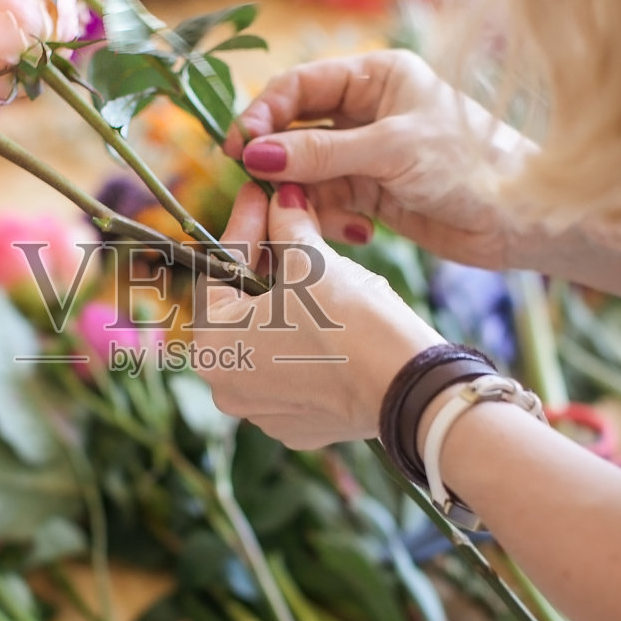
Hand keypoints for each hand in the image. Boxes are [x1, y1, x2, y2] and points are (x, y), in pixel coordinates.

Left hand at [193, 182, 440, 447]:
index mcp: (213, 345)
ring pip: (266, 340)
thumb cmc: (350, 320)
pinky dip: (304, 342)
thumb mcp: (313, 260)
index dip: (245, 225)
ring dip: (284, 303)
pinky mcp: (299, 424)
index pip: (219, 270)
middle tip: (286, 223)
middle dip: (264, 262)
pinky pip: (292, 371)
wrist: (407, 386)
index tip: (261, 195)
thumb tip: (281, 198)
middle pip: (240, 307)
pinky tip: (329, 319)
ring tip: (313, 268)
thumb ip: (286, 225)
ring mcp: (262, 411)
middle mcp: (226, 387)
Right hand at [223, 50, 538, 271]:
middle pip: (297, 127)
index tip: (239, 146)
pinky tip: (353, 231)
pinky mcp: (374, 193)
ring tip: (307, 217)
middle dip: (277, 159)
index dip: (265, 113)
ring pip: (308, 170)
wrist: (522, 219)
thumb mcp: (391, 151)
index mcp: (377, 77)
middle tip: (256, 186)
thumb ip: (320, 153)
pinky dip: (328, 217)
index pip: (301, 85)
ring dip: (303, 195)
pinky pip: (328, 201)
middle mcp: (369, 109)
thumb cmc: (470, 163)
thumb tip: (254, 155)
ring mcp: (369, 153)